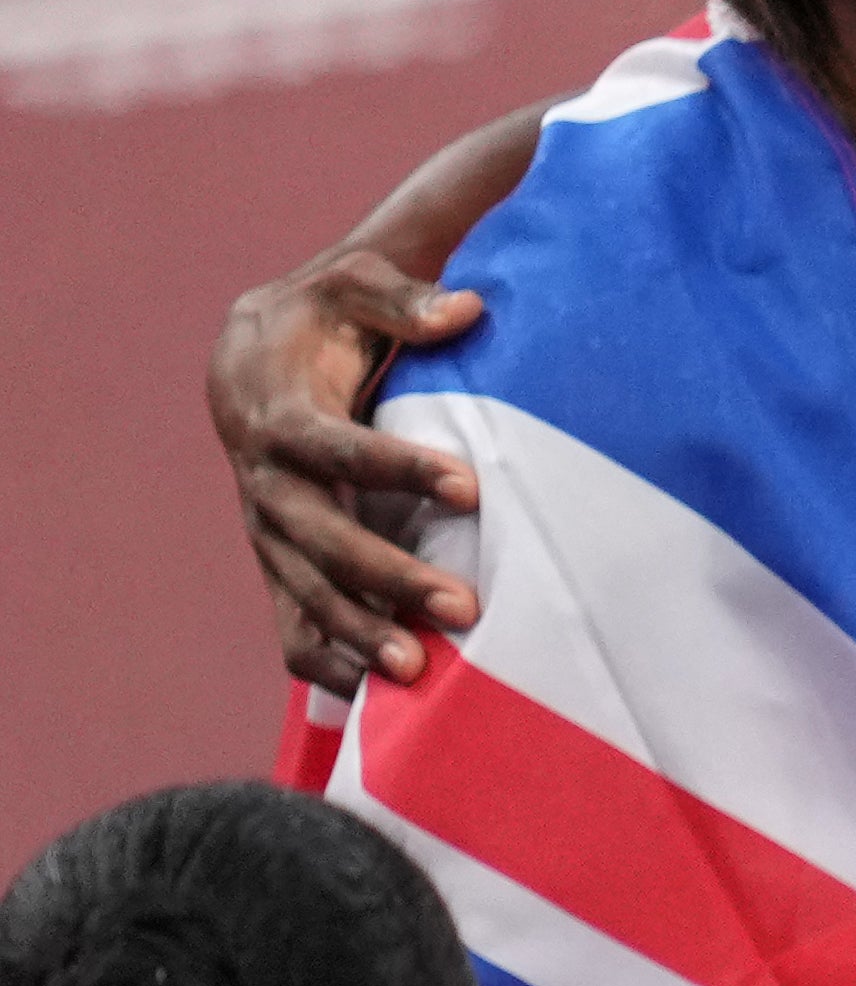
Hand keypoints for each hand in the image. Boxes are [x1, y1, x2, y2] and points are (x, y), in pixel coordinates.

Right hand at [215, 247, 492, 689]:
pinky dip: (322, 661)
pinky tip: (370, 699)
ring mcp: (268, 528)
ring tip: (419, 674)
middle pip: (319, 537)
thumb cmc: (321, 317)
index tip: (472, 486)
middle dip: (387, 575)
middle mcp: (265, 480)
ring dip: (357, 632)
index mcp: (280, 414)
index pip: (339, 448)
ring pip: (302, 590)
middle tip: (462, 611)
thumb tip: (467, 309)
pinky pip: (289, 621)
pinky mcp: (279, 560)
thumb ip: (404, 298)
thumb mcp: (354, 286)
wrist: (253, 354)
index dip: (400, 468)